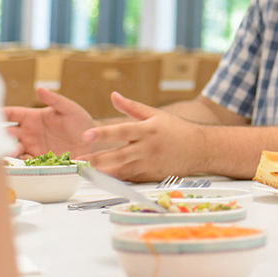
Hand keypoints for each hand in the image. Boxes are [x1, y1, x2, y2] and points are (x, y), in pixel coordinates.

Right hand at [3, 87, 94, 157]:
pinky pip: (24, 161)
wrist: (92, 143)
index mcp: (32, 117)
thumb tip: (39, 89)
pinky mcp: (38, 159)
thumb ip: (55, 99)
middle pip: (6, 132)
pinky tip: (20, 161)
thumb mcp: (69, 109)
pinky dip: (19, 162)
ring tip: (11, 150)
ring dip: (8, 150)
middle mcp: (28, 133)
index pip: (10, 114)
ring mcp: (32, 146)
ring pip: (12, 148)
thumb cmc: (81, 122)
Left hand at [78, 92, 203, 180]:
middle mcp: (147, 147)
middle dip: (96, 159)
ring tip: (84, 172)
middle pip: (117, 155)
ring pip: (121, 170)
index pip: (121, 130)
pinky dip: (115, 179)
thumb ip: (131, 107)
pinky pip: (130, 178)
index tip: (85, 135)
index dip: (103, 133)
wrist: (200, 148)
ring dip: (101, 172)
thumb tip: (113, 95)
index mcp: (147, 129)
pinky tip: (101, 180)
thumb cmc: (177, 129)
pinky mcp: (150, 176)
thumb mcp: (155, 114)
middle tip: (77, 161)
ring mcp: (148, 164)